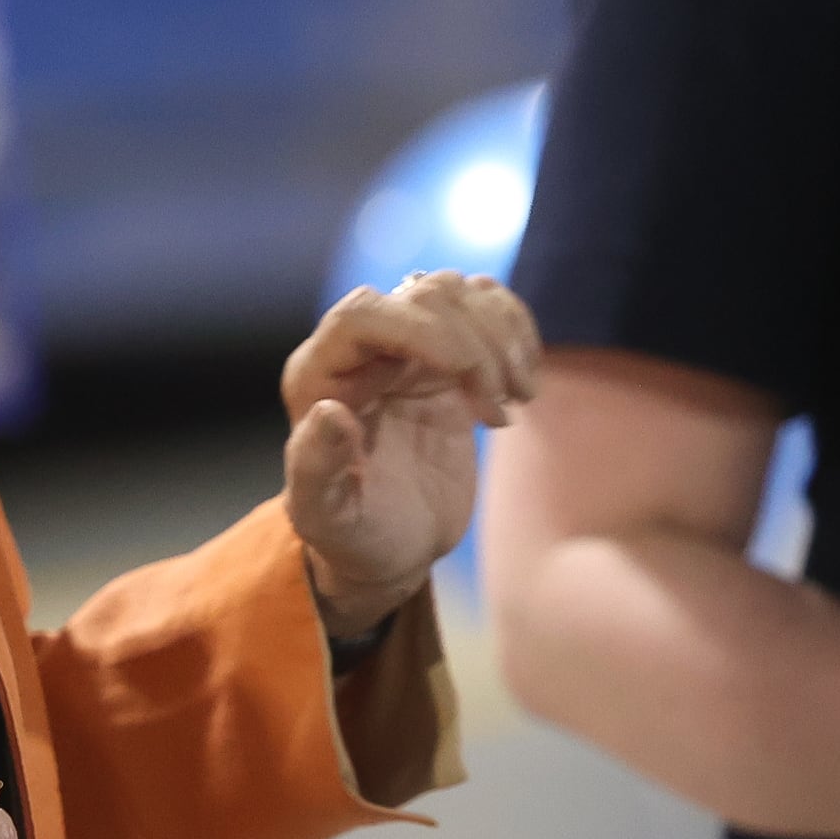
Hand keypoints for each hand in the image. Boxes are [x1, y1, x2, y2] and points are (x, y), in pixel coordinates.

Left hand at [283, 270, 541, 636]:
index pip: (364, 313)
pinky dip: (517, 333)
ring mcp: (408, 349)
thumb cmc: (351, 535)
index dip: (421, 330)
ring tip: (517, 399)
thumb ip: (315, 469)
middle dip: (475, 342)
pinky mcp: (450, 360)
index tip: (467, 375)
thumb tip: (332, 413)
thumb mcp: (324, 518)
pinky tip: (523, 389)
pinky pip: (486, 310)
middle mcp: (360, 350)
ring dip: (502, 335)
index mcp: (318, 375)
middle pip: (423, 295)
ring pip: (458, 293)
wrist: (391, 546)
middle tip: (501, 407)